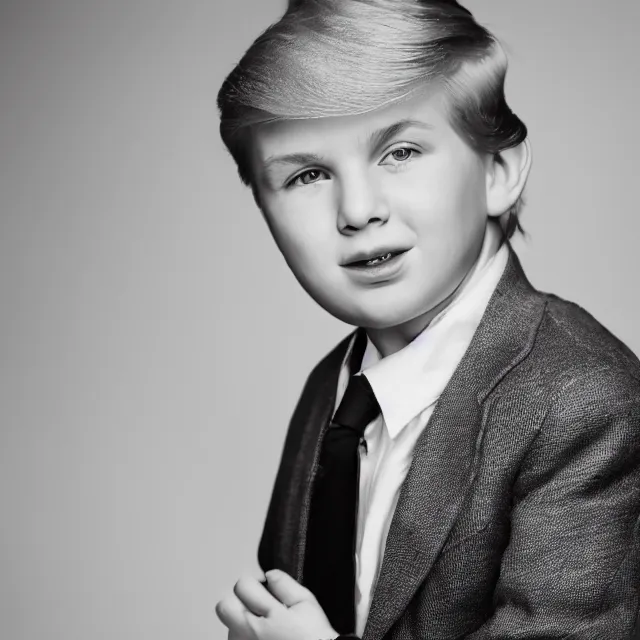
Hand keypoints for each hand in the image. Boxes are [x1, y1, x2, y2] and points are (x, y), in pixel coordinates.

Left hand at [215, 569, 337, 639]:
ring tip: (263, 628)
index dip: (253, 583)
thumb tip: (270, 574)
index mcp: (268, 615)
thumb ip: (286, 585)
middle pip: (224, 607)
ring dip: (241, 623)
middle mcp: (251, 635)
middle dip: (237, 601)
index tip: (262, 589)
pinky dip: (244, 638)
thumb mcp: (307, 603)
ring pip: (229, 627)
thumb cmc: (313, 637)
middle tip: (255, 606)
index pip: (242, 585)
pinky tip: (262, 638)